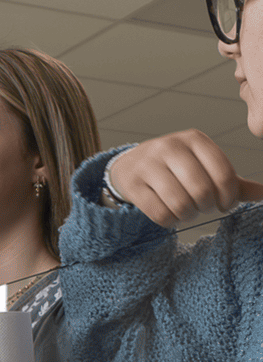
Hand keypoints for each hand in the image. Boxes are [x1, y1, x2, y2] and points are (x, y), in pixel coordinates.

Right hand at [107, 130, 262, 226]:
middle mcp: (171, 147)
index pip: (223, 173)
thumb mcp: (203, 167)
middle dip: (205, 207)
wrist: (130, 166)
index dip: (229, 197)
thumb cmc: (175, 169)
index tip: (224, 204)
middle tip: (201, 208)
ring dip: (187, 216)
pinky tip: (170, 216)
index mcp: (195, 139)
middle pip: (202, 191)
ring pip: (180, 204)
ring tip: (186, 213)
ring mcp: (149, 165)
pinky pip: (159, 213)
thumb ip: (232, 182)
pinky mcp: (133, 184)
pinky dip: (169, 221)